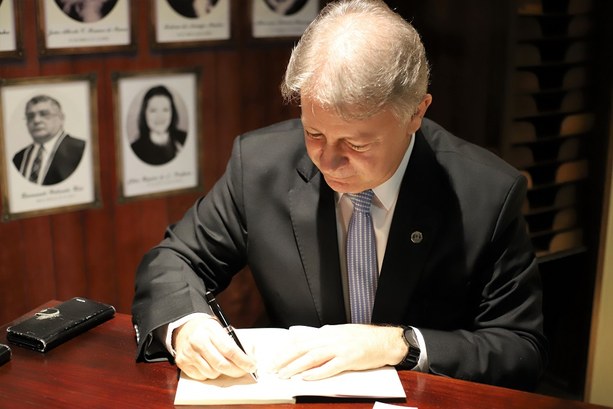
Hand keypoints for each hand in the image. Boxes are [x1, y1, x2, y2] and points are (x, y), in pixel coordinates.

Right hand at [173, 316, 256, 379]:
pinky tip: (208, 364)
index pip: (230, 349)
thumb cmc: (208, 329)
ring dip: (221, 372)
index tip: (252, 365)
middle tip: (244, 370)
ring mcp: (189, 352)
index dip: (243, 360)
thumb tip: (250, 356)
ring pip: (212, 373)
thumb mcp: (223, 328)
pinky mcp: (182, 362)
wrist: (185, 327)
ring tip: (221, 363)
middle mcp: (198, 341)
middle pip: (221, 364)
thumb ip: (237, 341)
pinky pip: (201, 377)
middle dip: (236, 371)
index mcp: (211, 330)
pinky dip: (208, 374)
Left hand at [271, 324, 406, 379]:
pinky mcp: (349, 359)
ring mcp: (339, 348)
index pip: (300, 340)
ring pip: (312, 357)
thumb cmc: (365, 338)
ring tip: (284, 374)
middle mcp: (331, 338)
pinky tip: (306, 378)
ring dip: (295, 367)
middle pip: (302, 348)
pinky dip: (316, 373)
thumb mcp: (340, 333)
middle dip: (284, 359)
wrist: (386, 341)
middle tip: (272, 368)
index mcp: (327, 332)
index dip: (285, 350)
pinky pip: (329, 367)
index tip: (274, 358)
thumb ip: (324, 338)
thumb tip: (308, 341)